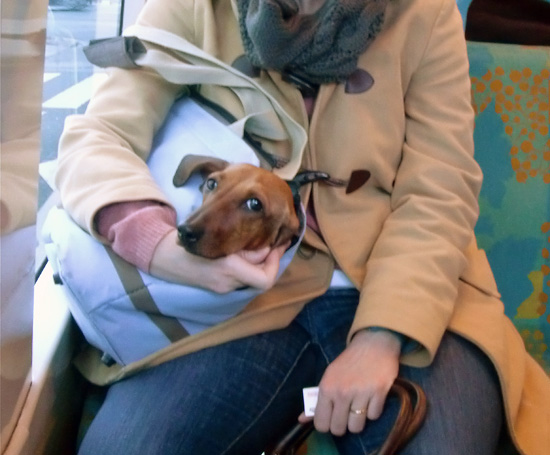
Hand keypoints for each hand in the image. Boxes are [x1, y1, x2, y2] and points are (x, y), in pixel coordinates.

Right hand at [149, 229, 288, 292]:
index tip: (275, 246)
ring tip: (261, 246)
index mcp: (228, 270)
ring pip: (252, 279)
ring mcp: (222, 289)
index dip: (275, 264)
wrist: (164, 257)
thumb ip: (244, 249)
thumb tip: (267, 249)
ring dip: (259, 265)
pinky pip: (241, 279)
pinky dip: (247, 268)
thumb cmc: (190, 243)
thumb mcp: (219, 240)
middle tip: (274, 243)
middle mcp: (228, 284)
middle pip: (261, 279)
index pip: (265, 280)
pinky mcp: (217, 288)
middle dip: (270, 262)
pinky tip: (244, 253)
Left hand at [299, 329, 400, 435]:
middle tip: (346, 414)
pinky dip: (373, 411)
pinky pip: (373, 417)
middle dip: (342, 425)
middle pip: (339, 429)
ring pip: (356, 427)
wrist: (373, 344)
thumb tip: (301, 420)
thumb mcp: (329, 378)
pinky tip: (371, 399)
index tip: (332, 418)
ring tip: (359, 408)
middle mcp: (342, 392)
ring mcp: (361, 393)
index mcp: (326, 388)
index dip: (326, 425)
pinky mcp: (379, 393)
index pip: (321, 424)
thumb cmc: (348, 362)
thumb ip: (316, 400)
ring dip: (358, 420)